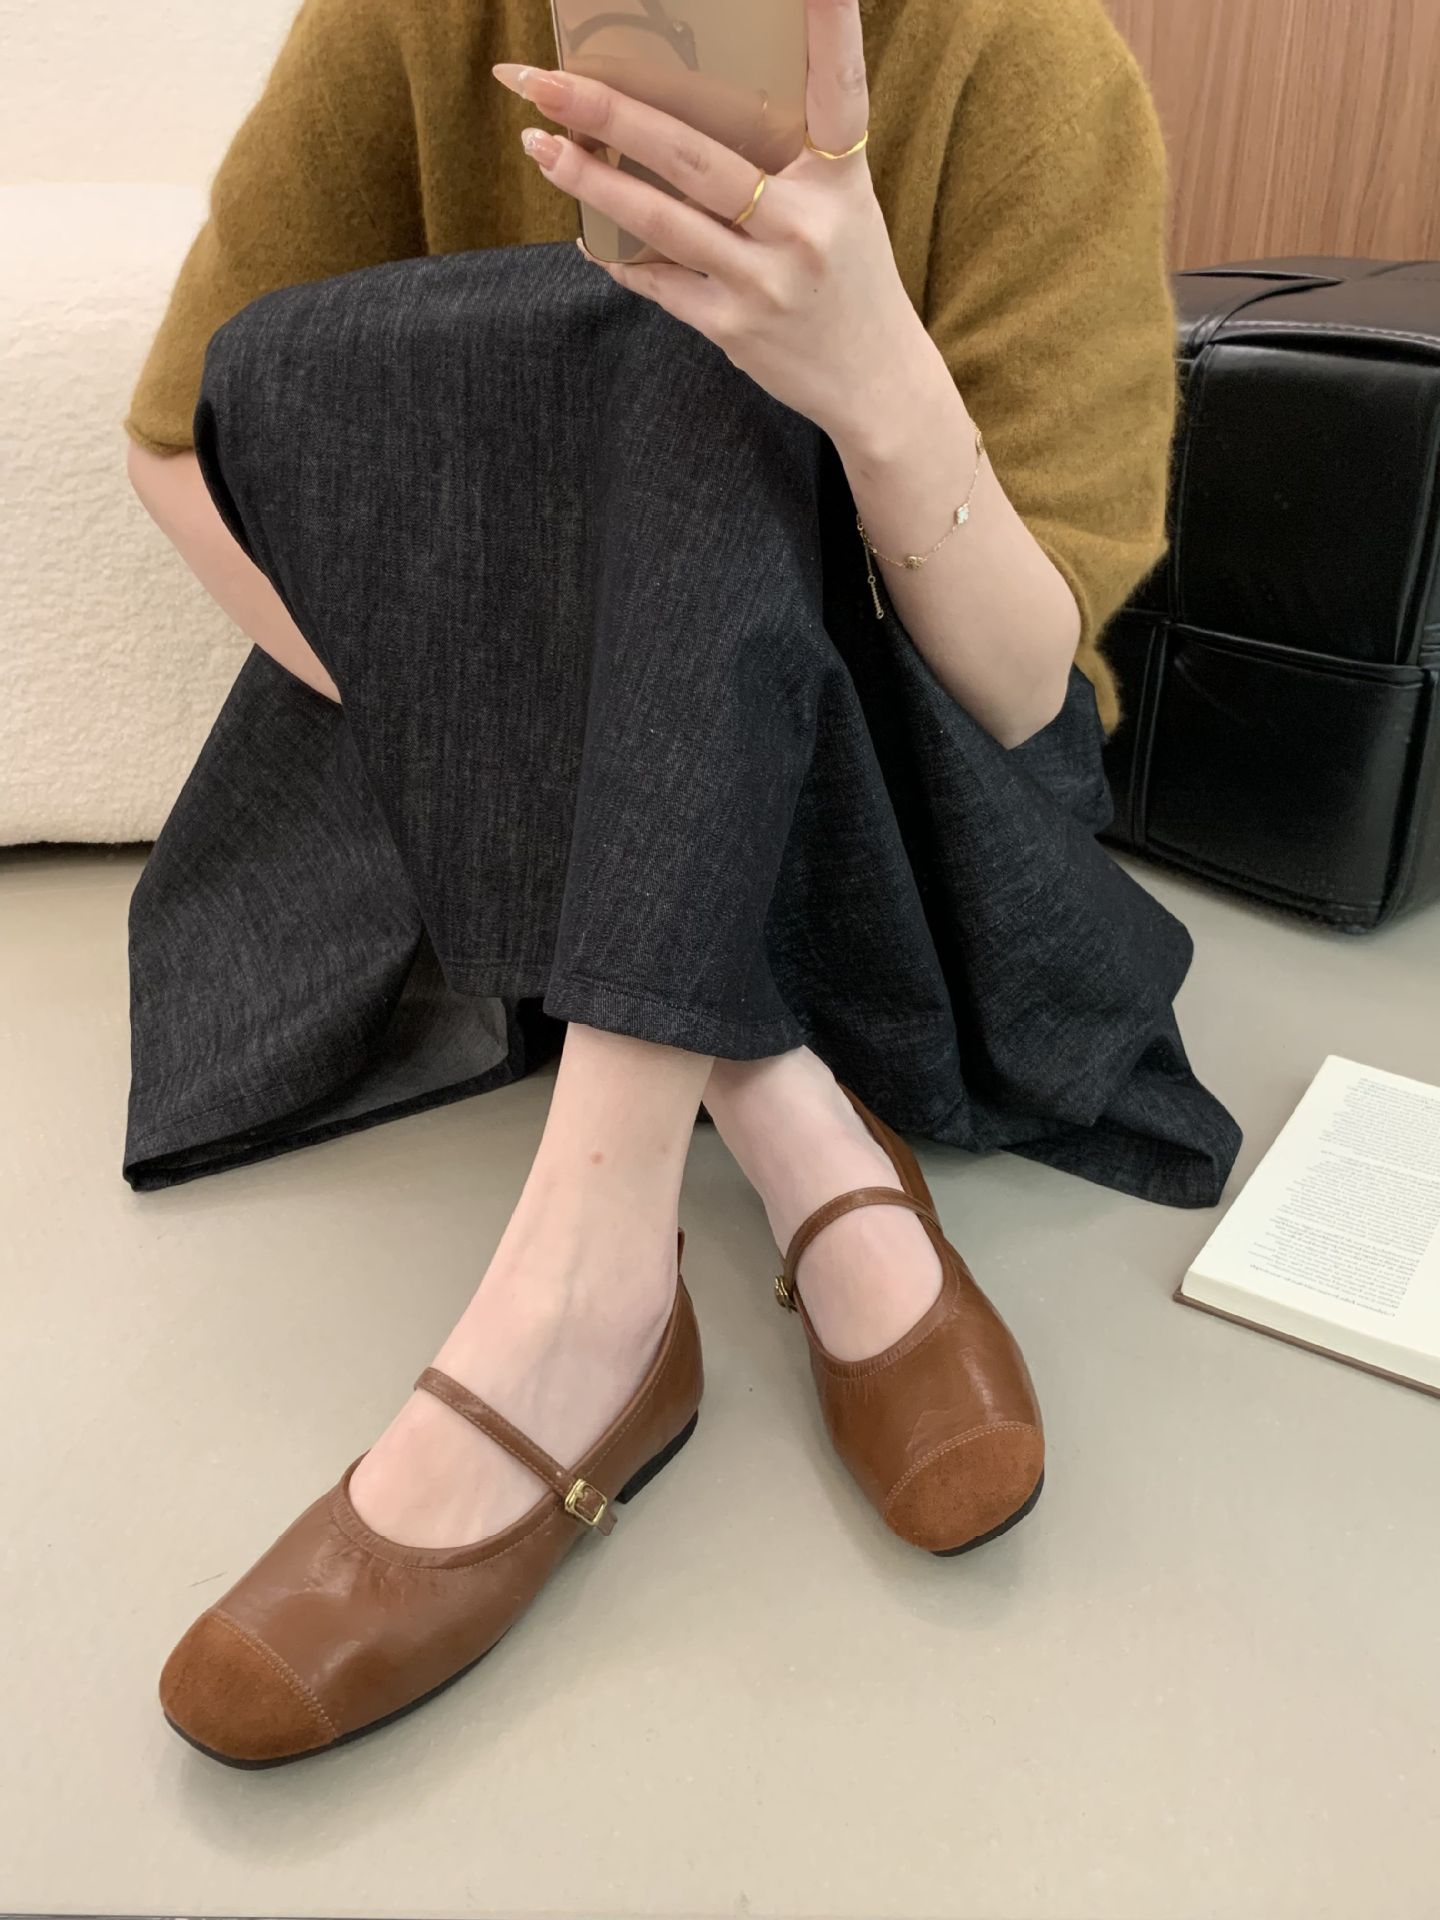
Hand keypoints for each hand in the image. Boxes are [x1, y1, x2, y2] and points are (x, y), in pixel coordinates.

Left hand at [493, 0, 931, 446]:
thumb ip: (785, 160)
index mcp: (841, 179)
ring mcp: (766, 280)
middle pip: (694, 156)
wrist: (876, 385)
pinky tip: (587, 234)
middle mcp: (804, 225)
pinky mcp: (735, 327)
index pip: (839, 91)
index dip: (833, 27)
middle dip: (610, 114)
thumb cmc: (848, 278)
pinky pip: (659, 281)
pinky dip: (619, 256)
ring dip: (590, 182)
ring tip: (538, 145)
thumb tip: (686, 115)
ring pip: (660, 220)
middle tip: (544, 80)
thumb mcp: (843, 207)